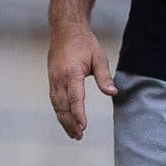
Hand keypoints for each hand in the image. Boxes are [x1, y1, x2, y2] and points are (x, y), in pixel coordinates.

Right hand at [48, 24, 115, 139]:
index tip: (83, 127)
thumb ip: (104, 77)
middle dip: (70, 123)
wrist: (65, 29)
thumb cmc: (84, 42)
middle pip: (62, 106)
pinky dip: (59, 112)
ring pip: (56, 105)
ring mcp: (53, 79)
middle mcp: (59, 78)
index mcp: (71, 73)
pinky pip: (54, 99)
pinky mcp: (52, 79)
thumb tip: (113, 93)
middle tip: (79, 136)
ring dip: (64, 120)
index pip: (75, 98)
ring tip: (73, 134)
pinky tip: (65, 120)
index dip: (78, 114)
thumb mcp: (99, 58)